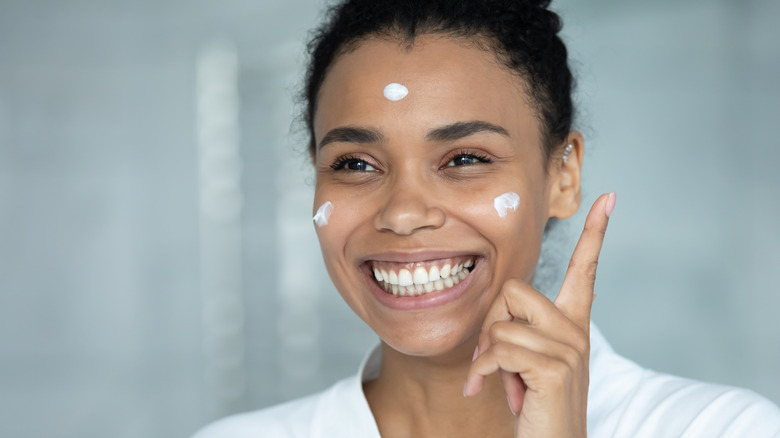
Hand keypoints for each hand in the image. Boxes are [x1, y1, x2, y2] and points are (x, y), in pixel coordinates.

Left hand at [463, 192, 614, 437]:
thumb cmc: (534, 405)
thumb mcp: (525, 361)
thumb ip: (519, 331)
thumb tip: (497, 317)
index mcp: (572, 324)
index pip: (585, 270)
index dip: (595, 234)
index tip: (609, 198)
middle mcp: (575, 331)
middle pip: (513, 290)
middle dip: (491, 323)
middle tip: (492, 360)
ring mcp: (569, 349)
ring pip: (501, 323)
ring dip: (487, 357)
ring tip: (502, 382)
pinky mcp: (555, 368)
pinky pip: (499, 349)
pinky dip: (483, 371)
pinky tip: (488, 390)